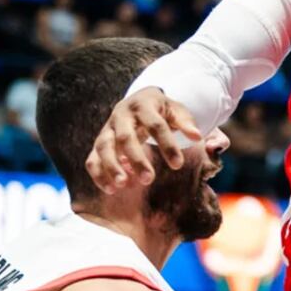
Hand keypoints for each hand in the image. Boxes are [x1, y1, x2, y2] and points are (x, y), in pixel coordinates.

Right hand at [85, 89, 201, 191]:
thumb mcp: (175, 110)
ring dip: (112, 166)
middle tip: (148, 180)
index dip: (167, 145)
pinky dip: (98, 173)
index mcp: (143, 105)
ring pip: (104, 146)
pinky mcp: (99, 142)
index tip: (178, 165)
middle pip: (126, 137)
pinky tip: (110, 189)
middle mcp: (121, 115)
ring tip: (123, 184)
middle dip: (136, 159)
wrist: (137, 101)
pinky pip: (92, 158)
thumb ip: (185, 122)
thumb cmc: (160, 110)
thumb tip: (197, 137)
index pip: (156, 125)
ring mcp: (107, 128)